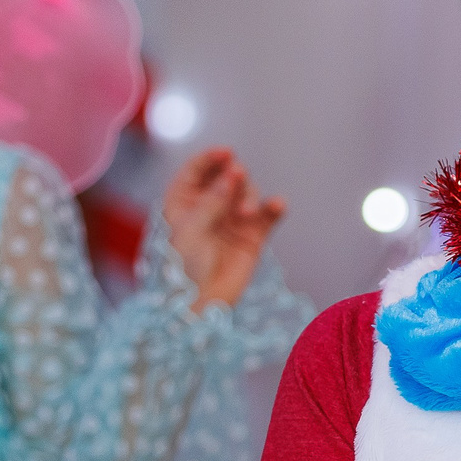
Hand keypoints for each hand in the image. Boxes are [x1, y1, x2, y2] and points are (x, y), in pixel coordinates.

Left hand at [162, 146, 284, 311]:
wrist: (198, 306)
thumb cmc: (182, 270)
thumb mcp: (190, 231)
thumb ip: (212, 201)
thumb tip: (233, 174)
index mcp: (183, 202)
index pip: (196, 171)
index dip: (210, 159)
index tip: (225, 153)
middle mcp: (208, 208)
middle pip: (226, 177)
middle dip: (234, 175)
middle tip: (238, 177)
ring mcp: (231, 221)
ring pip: (247, 193)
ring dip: (249, 196)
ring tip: (247, 213)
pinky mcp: (252, 237)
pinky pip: (267, 216)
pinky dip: (273, 208)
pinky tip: (278, 204)